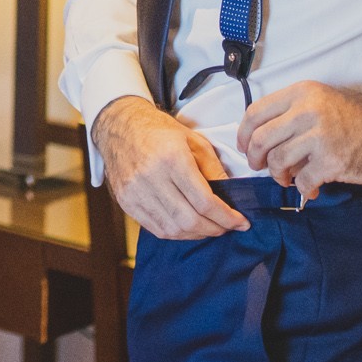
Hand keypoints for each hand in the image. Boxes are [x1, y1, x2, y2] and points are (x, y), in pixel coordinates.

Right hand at [89, 96, 249, 239]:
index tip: (241, 223)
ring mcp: (135, 192)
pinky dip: (176, 233)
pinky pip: (155, 229)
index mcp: (171, 158)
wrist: (119, 126)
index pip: (205, 201)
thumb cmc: (158, 130)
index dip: (227, 217)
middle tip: (227, 227)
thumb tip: (231, 197)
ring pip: (173, 229)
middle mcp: (151, 177)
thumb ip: (214, 169)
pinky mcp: (126, 202)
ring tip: (209, 227)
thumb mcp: (193, 140)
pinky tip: (188, 227)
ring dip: (197, 234)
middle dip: (215, 229)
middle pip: (189, 220)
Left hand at [237, 81, 361, 198]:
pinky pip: (302, 180)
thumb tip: (261, 137)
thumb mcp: (323, 101)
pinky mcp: (332, 161)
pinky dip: (302, 189)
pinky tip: (310, 189)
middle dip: (254, 159)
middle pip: (259, 139)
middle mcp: (307, 110)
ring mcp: (320, 136)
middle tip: (260, 168)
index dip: (243, 134)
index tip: (244, 147)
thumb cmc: (361, 118)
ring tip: (287, 179)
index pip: (255, 112)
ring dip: (278, 176)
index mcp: (302, 93)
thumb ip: (293, 112)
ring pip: (277, 161)